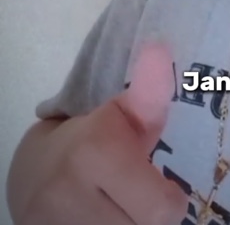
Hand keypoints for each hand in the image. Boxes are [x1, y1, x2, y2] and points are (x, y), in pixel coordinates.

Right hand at [22, 43, 187, 224]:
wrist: (31, 178)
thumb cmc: (88, 140)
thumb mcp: (120, 113)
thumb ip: (149, 94)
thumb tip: (162, 50)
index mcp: (97, 152)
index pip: (163, 208)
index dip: (170, 200)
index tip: (163, 185)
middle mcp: (74, 196)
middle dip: (150, 216)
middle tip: (142, 198)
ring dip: (133, 223)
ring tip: (122, 206)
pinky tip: (109, 217)